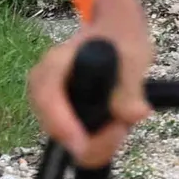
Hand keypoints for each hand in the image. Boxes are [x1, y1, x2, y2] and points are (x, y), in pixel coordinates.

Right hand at [29, 0, 152, 165]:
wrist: (115, 34)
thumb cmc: (120, 38)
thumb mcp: (132, 55)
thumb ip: (131, 87)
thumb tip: (134, 115)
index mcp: (54, 64)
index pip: (47, 98)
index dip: (62, 125)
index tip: (83, 145)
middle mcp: (44, 88)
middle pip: (55, 130)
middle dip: (91, 140)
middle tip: (122, 128)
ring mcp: (52, 106)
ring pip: (68, 142)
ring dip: (98, 142)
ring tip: (123, 123)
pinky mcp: (64, 120)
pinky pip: (78, 143)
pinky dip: (99, 142)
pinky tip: (116, 127)